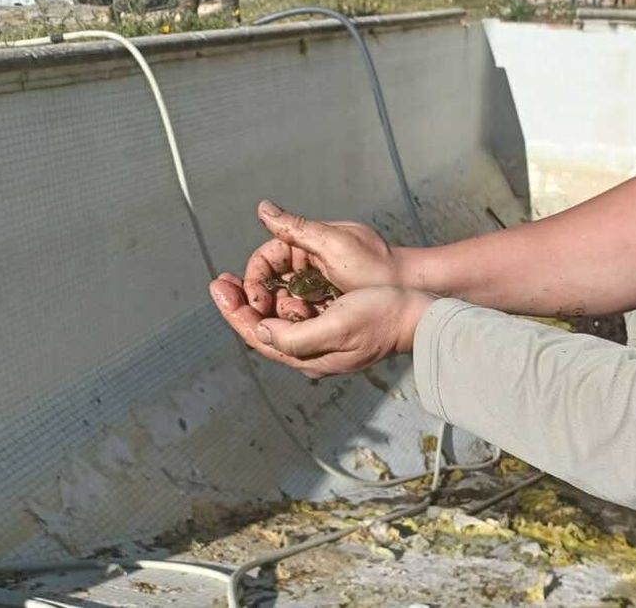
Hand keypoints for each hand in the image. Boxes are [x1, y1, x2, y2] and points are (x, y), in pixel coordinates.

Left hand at [210, 273, 434, 377]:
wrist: (418, 316)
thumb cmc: (382, 316)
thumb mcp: (337, 325)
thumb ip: (294, 335)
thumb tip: (260, 331)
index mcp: (308, 357)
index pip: (257, 336)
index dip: (233, 311)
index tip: (217, 286)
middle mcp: (311, 353)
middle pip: (264, 330)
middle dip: (241, 304)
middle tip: (221, 280)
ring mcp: (322, 342)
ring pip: (279, 322)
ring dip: (262, 300)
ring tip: (246, 278)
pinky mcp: (334, 328)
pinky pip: (298, 315)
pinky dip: (283, 299)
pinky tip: (280, 283)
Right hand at [243, 199, 410, 317]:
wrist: (410, 288)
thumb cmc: (376, 267)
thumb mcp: (335, 246)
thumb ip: (298, 229)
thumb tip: (262, 207)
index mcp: (306, 241)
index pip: (264, 259)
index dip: (254, 280)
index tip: (256, 303)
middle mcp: (309, 259)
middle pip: (271, 283)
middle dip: (267, 302)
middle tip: (274, 319)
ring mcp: (318, 281)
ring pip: (285, 300)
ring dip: (284, 314)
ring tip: (297, 322)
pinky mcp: (327, 300)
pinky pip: (303, 311)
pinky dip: (300, 320)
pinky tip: (307, 328)